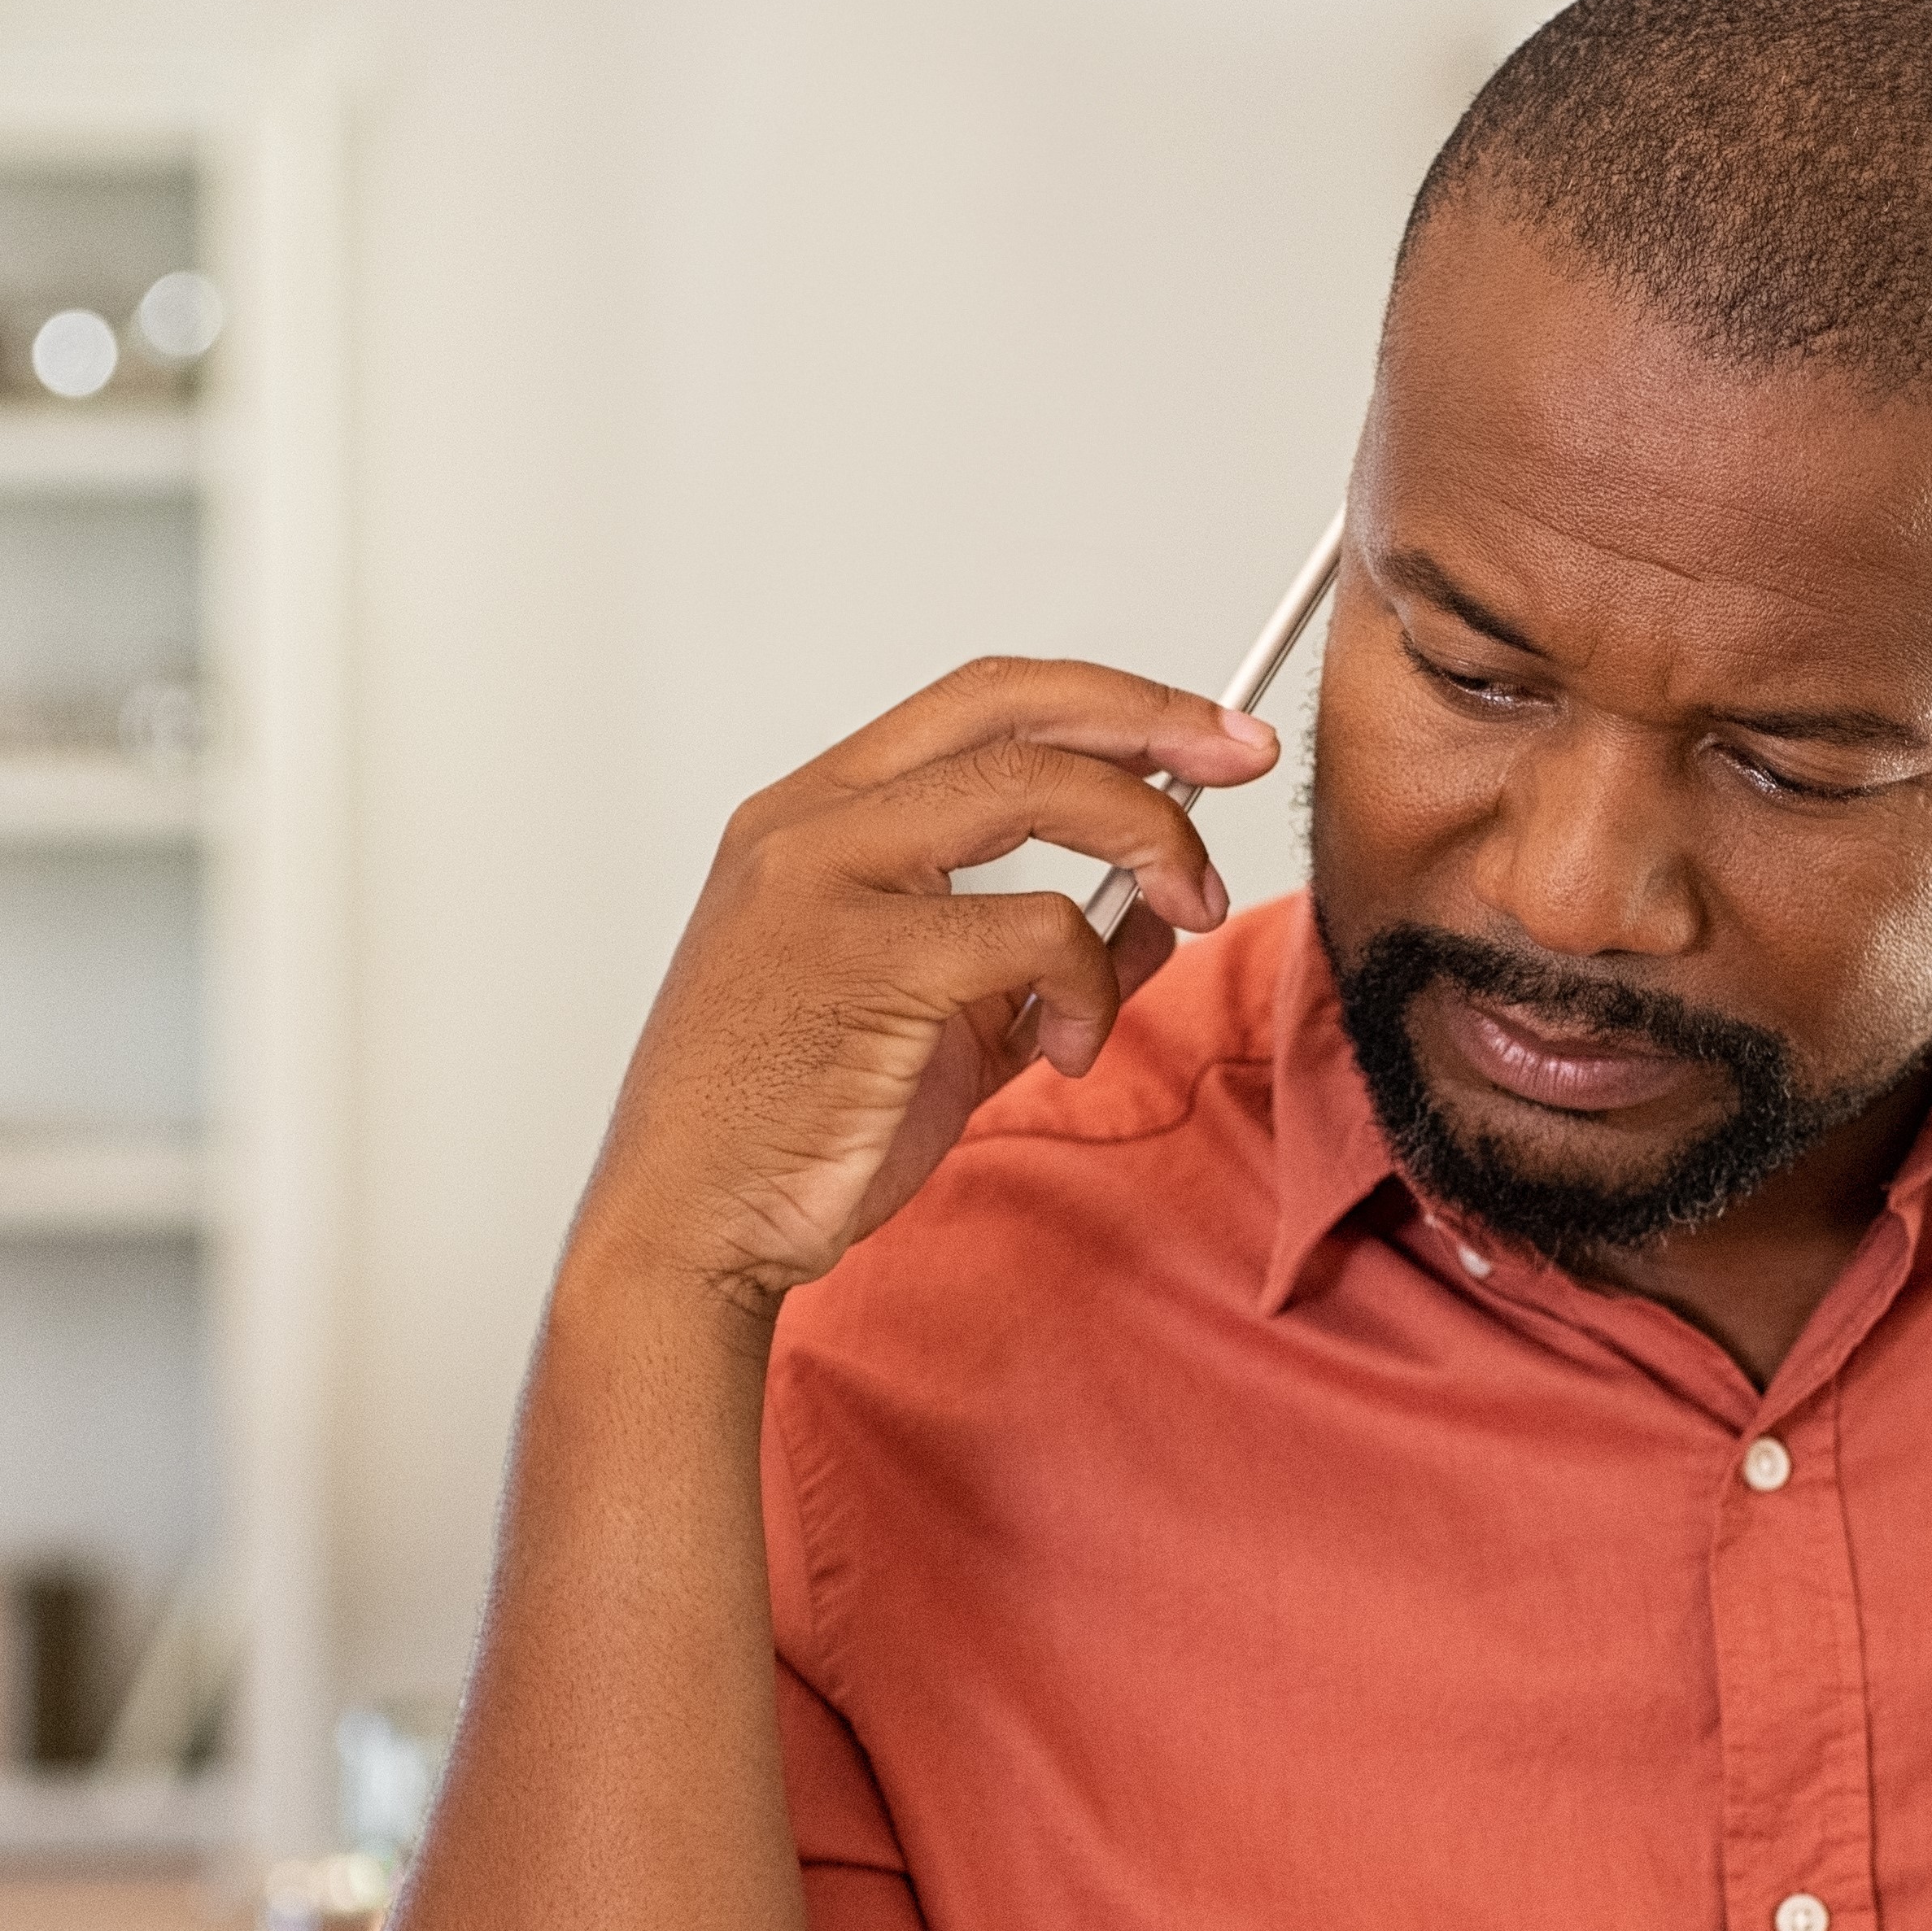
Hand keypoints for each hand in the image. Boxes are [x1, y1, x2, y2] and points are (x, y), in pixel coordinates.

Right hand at [571, 656, 1281, 1316]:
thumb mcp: (942, 1022)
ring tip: (1186, 913)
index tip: (1204, 733)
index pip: (980, 704)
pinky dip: (1092, 985)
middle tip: (1241, 759)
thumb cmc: (793, 1130)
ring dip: (1148, 843)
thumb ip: (1038, 958)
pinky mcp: (866, 957)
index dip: (1108, 702)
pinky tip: (1068, 1051)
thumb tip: (1153, 905)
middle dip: (1154, 720)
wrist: (690, 1228)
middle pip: (1014, 709)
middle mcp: (811, 823)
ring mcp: (829, 880)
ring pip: (1037, 790)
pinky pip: (1041, 929)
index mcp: (815, 817)